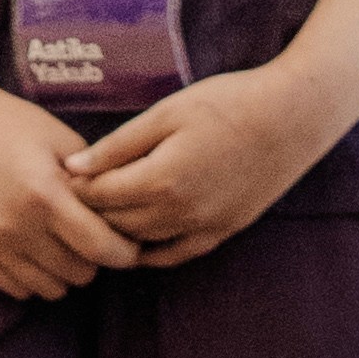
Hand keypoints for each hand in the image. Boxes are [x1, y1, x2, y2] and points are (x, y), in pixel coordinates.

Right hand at [0, 82, 141, 303]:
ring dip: (65, 272)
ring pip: (51, 289)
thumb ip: (95, 181)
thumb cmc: (14, 125)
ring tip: (65, 244)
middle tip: (94, 237)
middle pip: (79, 274)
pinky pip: (19, 289)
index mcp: (44, 195)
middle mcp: (16, 226)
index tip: (131, 245)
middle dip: (95, 259)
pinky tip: (38, 250)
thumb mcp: (62, 140)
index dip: (125, 252)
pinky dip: (36, 277)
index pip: (101, 249)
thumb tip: (126, 217)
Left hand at [63, 61, 328, 265]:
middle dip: (90, 210)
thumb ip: (118, 145)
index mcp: (160, 179)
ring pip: (142, 243)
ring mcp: (204, 226)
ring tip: (100, 212)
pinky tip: (136, 241)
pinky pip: (176, 254)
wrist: (294, 117)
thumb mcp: (167, 113)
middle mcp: (179, 213)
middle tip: (74, 195)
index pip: (99, 197)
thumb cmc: (230, 103)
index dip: (76, 187)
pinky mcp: (224, 231)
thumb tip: (72, 168)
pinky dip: (150, 252)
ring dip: (116, 231)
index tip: (63, 174)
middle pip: (115, 224)